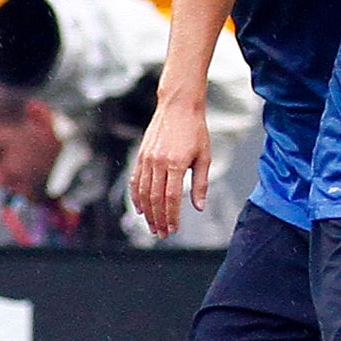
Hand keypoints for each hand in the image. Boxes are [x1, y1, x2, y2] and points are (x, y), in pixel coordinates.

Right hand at [132, 91, 210, 238]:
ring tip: (151, 226)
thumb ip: (200, 183)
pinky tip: (139, 209)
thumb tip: (198, 207)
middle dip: (158, 219)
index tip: (172, 229)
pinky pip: (135, 180)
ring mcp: (147, 158)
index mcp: (175, 163)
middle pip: (155, 199)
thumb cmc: (195, 130)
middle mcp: (158, 162)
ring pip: (143, 192)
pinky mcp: (141, 155)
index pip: (171, 198)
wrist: (178, 105)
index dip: (171, 217)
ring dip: (146, 212)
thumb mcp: (204, 156)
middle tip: (161, 234)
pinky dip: (136, 197)